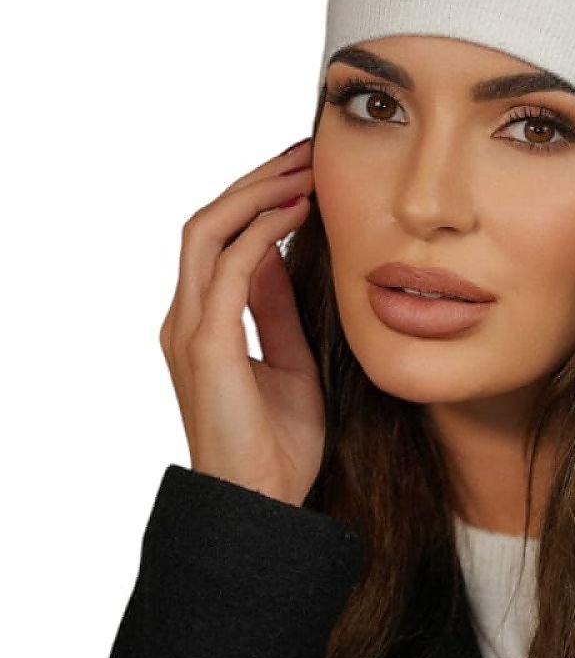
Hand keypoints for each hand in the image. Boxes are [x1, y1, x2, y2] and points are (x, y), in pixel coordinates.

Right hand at [158, 138, 324, 506]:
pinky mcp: (207, 345)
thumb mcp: (289, 363)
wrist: (263, 504)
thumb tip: (279, 257)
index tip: (305, 173)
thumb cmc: (277, 447)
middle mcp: (185, 319)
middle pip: (208, 222)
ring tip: (306, 170)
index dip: (257, 198)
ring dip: (258, 193)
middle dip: (257, 180)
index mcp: (201, 323)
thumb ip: (276, 312)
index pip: (218, 239)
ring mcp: (190, 330)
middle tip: (308, 152)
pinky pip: (229, 268)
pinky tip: (299, 212)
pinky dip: (263, 231)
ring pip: (208, 232)